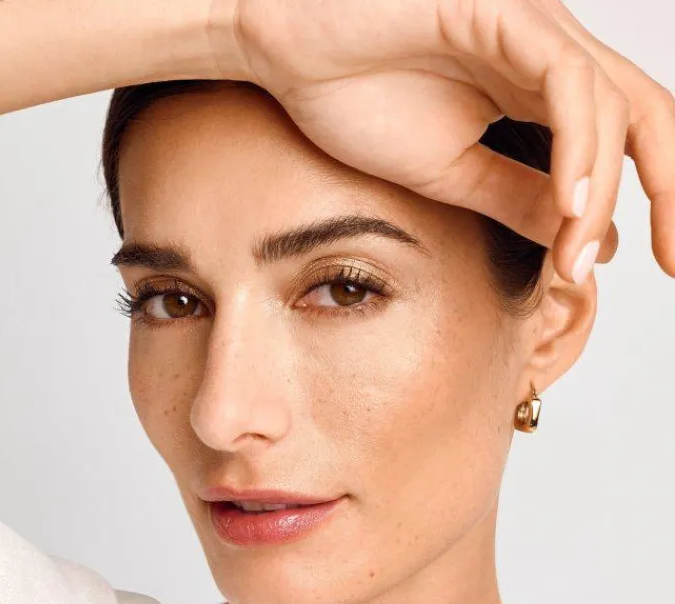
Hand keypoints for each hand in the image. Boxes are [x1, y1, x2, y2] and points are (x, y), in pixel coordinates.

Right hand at [210, 0, 674, 281]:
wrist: (282, 46)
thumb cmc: (353, 92)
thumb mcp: (452, 173)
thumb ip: (519, 199)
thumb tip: (586, 242)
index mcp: (540, 90)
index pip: (624, 142)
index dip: (656, 197)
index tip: (658, 263)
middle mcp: (551, 55)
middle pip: (648, 118)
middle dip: (672, 191)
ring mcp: (534, 28)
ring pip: (611, 109)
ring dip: (602, 195)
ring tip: (578, 263)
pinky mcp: (506, 13)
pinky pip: (567, 83)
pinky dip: (577, 148)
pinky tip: (569, 206)